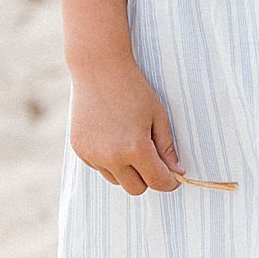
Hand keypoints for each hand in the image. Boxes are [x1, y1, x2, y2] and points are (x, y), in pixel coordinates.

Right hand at [69, 59, 184, 194]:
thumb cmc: (134, 89)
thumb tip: (178, 171)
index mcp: (136, 149)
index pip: (157, 182)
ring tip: (130, 143)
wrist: (98, 69)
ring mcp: (93, 155)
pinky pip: (100, 168)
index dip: (169, 182)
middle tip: (152, 157)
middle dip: (148, 177)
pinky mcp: (80, 150)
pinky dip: (109, 161)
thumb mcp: (158, 116)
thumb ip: (167, 148)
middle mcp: (112, 157)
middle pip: (136, 188)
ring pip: (117, 180)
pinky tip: (112, 137)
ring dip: (127, 171)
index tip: (174, 177)